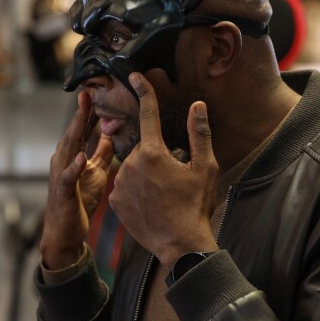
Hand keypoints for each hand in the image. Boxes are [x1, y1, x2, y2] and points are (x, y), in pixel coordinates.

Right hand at [40, 91, 114, 269]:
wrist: (65, 232)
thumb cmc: (79, 201)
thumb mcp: (95, 173)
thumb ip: (102, 153)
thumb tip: (111, 132)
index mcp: (72, 155)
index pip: (81, 129)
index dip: (88, 111)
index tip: (96, 91)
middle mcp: (63, 161)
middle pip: (73, 133)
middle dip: (81, 113)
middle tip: (88, 92)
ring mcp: (60, 176)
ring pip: (68, 149)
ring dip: (75, 131)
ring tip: (83, 115)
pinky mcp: (63, 193)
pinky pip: (68, 178)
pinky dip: (74, 166)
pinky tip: (81, 157)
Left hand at [109, 73, 219, 268]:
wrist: (179, 244)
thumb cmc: (195, 206)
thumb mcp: (205, 168)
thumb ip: (199, 134)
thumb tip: (197, 105)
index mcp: (153, 152)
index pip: (148, 114)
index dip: (144, 92)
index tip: (135, 76)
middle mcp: (131, 164)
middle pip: (143, 148)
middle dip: (156, 156)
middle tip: (172, 178)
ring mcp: (120, 183)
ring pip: (133, 168)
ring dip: (144, 174)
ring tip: (162, 195)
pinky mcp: (113, 200)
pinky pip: (124, 187)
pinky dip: (135, 190)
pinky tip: (150, 204)